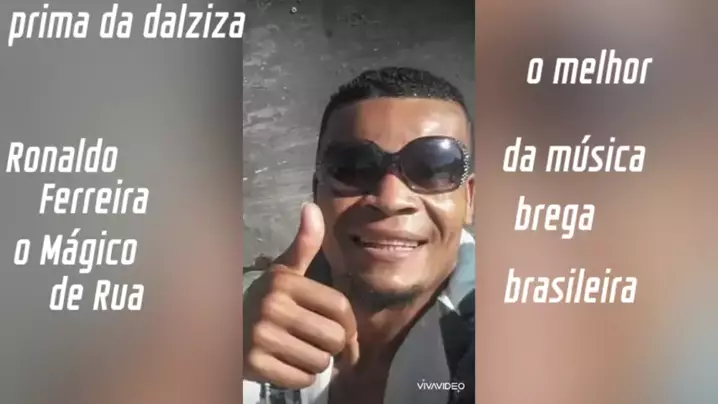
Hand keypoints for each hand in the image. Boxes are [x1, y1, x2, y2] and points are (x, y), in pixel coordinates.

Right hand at [243, 203, 359, 388]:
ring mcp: (262, 337)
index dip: (348, 322)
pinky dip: (302, 377)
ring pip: (320, 361)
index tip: (342, 326)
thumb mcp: (284, 272)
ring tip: (302, 349)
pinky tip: (290, 363)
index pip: (340, 307)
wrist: (226, 331)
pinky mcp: (256, 365)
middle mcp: (273, 307)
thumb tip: (312, 207)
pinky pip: (303, 379)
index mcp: (285, 282)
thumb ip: (304, 244)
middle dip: (333, 344)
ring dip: (318, 361)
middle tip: (319, 340)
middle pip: (334, 337)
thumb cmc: (266, 300)